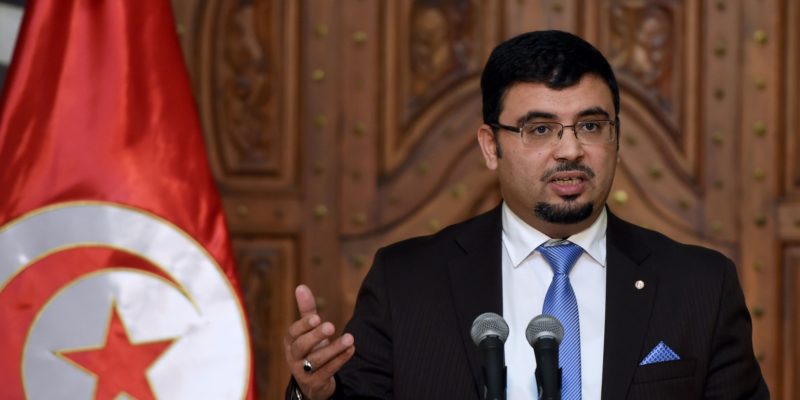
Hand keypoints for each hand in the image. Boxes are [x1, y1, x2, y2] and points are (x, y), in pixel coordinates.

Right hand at [284, 284, 354, 399]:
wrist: (312, 381)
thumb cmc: (310, 349)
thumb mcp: (307, 331)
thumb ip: (306, 311)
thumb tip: (301, 286)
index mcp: (290, 342)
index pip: (293, 333)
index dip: (304, 325)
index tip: (317, 317)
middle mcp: (293, 357)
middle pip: (301, 347)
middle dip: (316, 336)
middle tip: (331, 326)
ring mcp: (303, 372)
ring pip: (316, 361)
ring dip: (334, 349)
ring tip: (350, 338)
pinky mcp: (315, 383)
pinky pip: (328, 371)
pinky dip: (340, 360)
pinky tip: (351, 349)